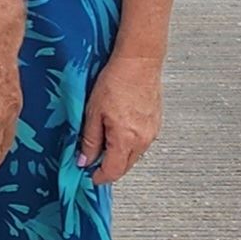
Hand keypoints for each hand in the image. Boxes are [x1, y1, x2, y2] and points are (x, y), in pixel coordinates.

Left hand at [79, 53, 163, 184]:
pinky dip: (128, 144)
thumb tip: (84, 160)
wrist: (139, 62)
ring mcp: (152, 132)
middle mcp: (143, 139)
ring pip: (134, 155)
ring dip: (119, 156)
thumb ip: (89, 140)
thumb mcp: (93, 112)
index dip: (99, 177)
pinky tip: (117, 133)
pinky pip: (141, 143)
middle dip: (108, 168)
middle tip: (91, 162)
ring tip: (102, 144)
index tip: (88, 176)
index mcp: (126, 139)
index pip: (113, 171)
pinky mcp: (156, 124)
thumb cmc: (116, 81)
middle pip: (125, 166)